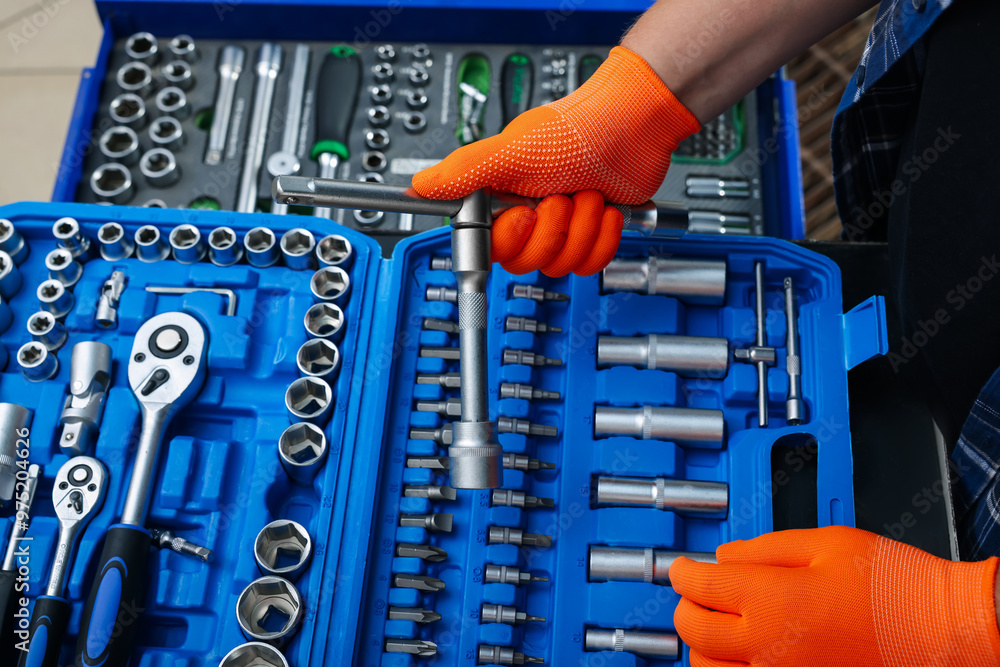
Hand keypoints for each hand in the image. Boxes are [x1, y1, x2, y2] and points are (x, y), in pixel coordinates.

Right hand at [412, 46, 698, 275]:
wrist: (633, 126)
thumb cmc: (575, 129)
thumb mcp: (512, 149)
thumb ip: (464, 171)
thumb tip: (418, 187)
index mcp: (503, 198)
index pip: (490, 246)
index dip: (510, 237)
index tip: (524, 214)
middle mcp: (530, 215)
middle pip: (528, 261)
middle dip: (553, 230)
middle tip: (561, 197)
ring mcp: (562, 227)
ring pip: (562, 263)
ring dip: (582, 227)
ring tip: (587, 194)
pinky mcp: (592, 234)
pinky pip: (592, 263)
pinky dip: (603, 235)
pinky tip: (605, 209)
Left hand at [670, 526, 999, 666]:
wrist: (942, 631)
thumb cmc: (894, 586)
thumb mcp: (826, 543)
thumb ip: (764, 549)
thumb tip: (723, 556)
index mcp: (772, 598)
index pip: (699, 585)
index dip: (682, 570)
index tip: (681, 566)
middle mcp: (768, 645)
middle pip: (693, 629)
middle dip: (686, 604)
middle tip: (695, 590)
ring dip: (701, 644)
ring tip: (713, 625)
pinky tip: (737, 655)